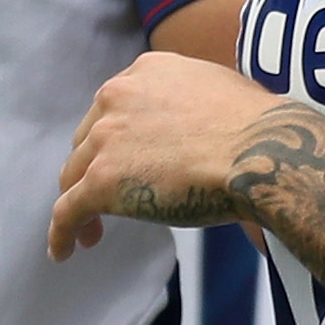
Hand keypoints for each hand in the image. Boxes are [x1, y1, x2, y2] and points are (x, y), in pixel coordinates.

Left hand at [50, 52, 291, 256]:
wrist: (263, 153)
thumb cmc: (262, 132)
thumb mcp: (222, 94)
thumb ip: (196, 106)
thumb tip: (207, 133)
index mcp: (147, 72)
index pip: (115, 107)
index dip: (115, 138)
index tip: (122, 159)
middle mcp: (118, 97)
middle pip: (89, 140)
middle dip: (94, 168)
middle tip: (110, 197)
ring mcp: (107, 140)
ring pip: (74, 175)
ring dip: (80, 202)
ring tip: (92, 233)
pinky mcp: (102, 181)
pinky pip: (68, 211)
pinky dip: (61, 232)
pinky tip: (64, 252)